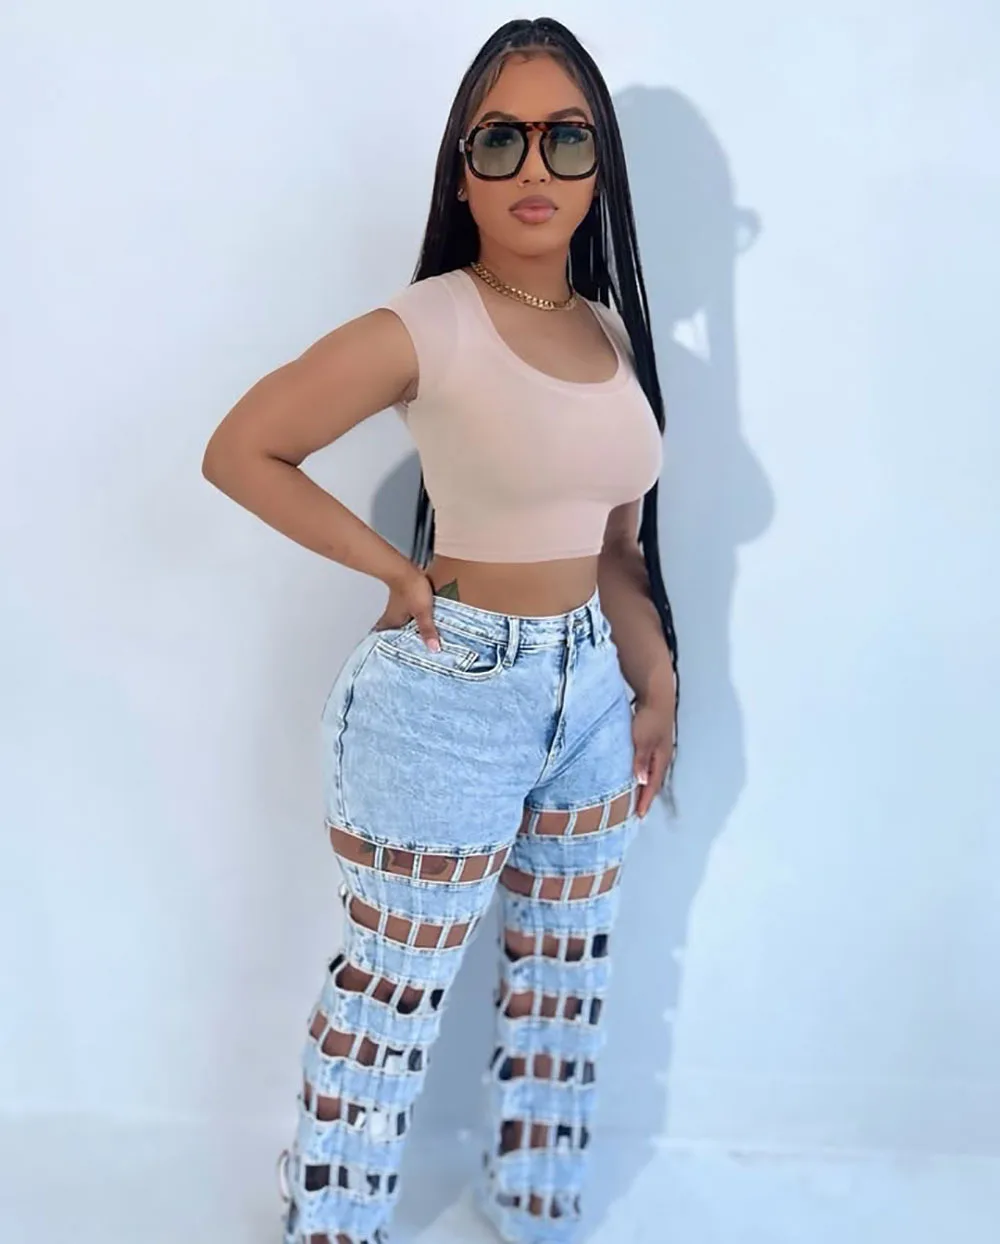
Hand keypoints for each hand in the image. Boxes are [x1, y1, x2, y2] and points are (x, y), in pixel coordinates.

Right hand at [371, 566, 441, 650]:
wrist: (407, 569)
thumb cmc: (411, 588)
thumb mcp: (423, 612)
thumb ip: (427, 631)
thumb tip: (433, 648)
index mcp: (393, 623)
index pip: (386, 642)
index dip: (390, 652)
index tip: (395, 661)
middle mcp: (392, 618)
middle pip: (393, 636)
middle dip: (400, 645)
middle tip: (407, 656)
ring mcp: (396, 611)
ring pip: (399, 627)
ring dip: (406, 635)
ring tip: (415, 644)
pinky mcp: (403, 603)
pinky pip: (406, 618)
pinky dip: (411, 624)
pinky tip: (418, 625)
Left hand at [631, 691, 675, 817]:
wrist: (655, 695)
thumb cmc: (649, 717)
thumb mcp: (642, 740)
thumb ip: (640, 761)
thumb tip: (641, 781)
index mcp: (661, 759)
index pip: (652, 785)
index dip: (645, 801)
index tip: (639, 815)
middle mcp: (661, 756)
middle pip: (652, 781)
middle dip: (645, 796)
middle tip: (635, 810)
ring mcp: (657, 748)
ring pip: (649, 771)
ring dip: (642, 783)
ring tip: (632, 795)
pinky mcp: (650, 740)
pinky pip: (645, 761)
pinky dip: (639, 770)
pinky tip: (631, 771)